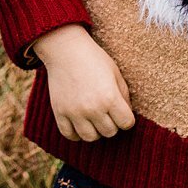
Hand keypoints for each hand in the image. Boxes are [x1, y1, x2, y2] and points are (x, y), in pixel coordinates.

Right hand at [32, 25, 134, 140]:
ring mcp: (75, 112)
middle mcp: (93, 108)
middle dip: (112, 124)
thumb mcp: (116, 73)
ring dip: (95, 130)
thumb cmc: (94, 59)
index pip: (127, 123)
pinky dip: (76, 133)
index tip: (122, 111)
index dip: (127, 118)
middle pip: (110, 132)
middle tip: (107, 113)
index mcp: (110, 97)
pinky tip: (79, 123)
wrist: (66, 50)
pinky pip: (70, 135)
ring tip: (94, 119)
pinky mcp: (60, 113)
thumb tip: (127, 115)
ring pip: (91, 138)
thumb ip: (124, 95)